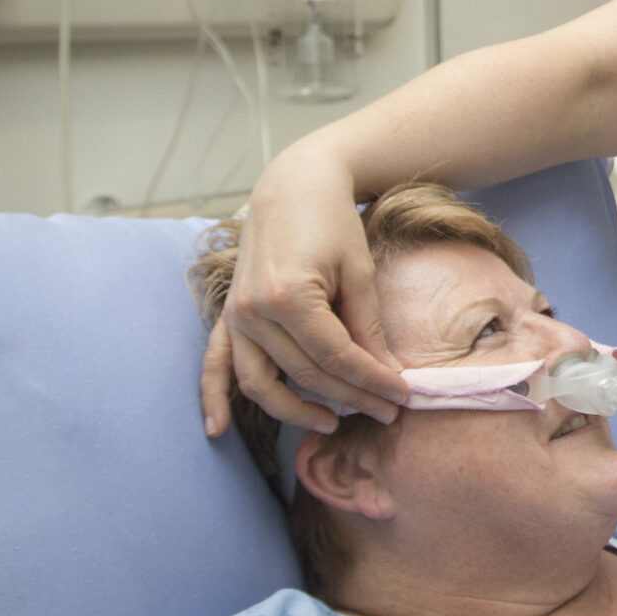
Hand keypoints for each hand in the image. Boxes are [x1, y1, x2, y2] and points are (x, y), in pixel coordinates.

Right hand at [198, 147, 407, 436]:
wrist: (293, 186)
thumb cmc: (332, 222)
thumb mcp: (360, 271)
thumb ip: (367, 326)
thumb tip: (385, 373)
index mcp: (290, 296)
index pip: (338, 357)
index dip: (374, 381)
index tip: (403, 396)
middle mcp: (254, 311)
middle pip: (306, 374)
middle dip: (350, 397)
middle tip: (387, 412)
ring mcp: (236, 314)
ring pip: (262, 382)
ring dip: (295, 410)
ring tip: (333, 424)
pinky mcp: (228, 314)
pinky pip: (215, 363)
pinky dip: (213, 396)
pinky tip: (218, 429)